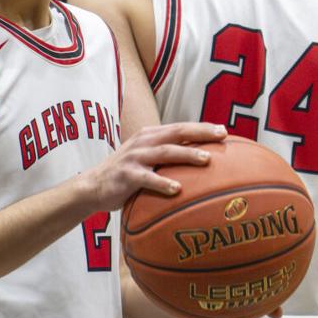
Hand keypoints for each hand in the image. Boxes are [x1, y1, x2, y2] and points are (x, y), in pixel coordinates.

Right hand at [83, 122, 225, 212]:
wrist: (92, 187)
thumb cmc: (126, 175)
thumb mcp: (145, 159)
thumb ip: (166, 157)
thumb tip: (198, 162)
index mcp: (150, 135)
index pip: (180, 128)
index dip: (202, 127)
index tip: (224, 131)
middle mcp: (143, 142)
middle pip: (176, 133)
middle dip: (200, 133)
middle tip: (221, 136)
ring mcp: (134, 157)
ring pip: (165, 152)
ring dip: (187, 154)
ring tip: (206, 159)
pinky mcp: (126, 175)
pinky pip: (147, 179)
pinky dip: (163, 183)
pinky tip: (177, 189)